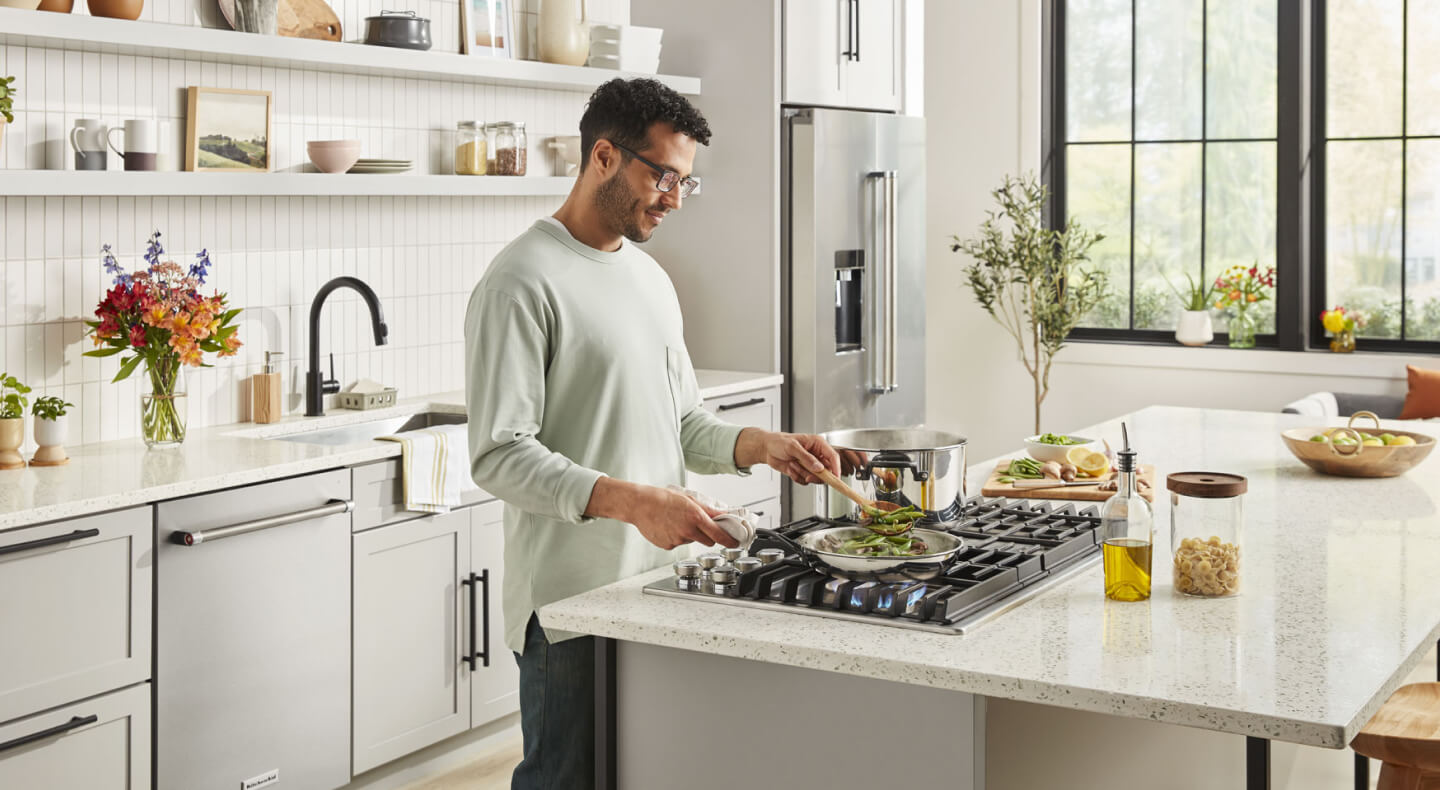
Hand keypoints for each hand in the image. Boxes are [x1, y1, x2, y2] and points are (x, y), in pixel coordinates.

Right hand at [586, 478, 738, 549]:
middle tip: (699, 524)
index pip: (719, 535)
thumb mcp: (689, 499)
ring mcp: (677, 540)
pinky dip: (676, 537)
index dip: (729, 541)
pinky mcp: (667, 545)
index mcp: (696, 517)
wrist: (640, 504)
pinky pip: (678, 543)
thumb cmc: (662, 498)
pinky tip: (668, 526)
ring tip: (677, 521)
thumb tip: (722, 514)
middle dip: (707, 535)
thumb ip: (707, 509)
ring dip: (689, 534)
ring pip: (691, 541)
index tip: (735, 543)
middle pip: (708, 540)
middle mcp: (688, 531)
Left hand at [737, 429, 841, 484]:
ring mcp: (810, 465)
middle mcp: (816, 455)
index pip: (833, 457)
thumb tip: (818, 467)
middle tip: (807, 475)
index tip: (835, 477)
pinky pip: (805, 481)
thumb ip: (806, 458)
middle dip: (816, 475)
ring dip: (803, 474)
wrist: (767, 449)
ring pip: (815, 478)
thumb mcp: (792, 447)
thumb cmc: (779, 442)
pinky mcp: (803, 472)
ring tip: (793, 465)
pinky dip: (797, 477)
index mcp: (817, 444)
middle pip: (827, 471)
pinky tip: (790, 468)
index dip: (836, 468)